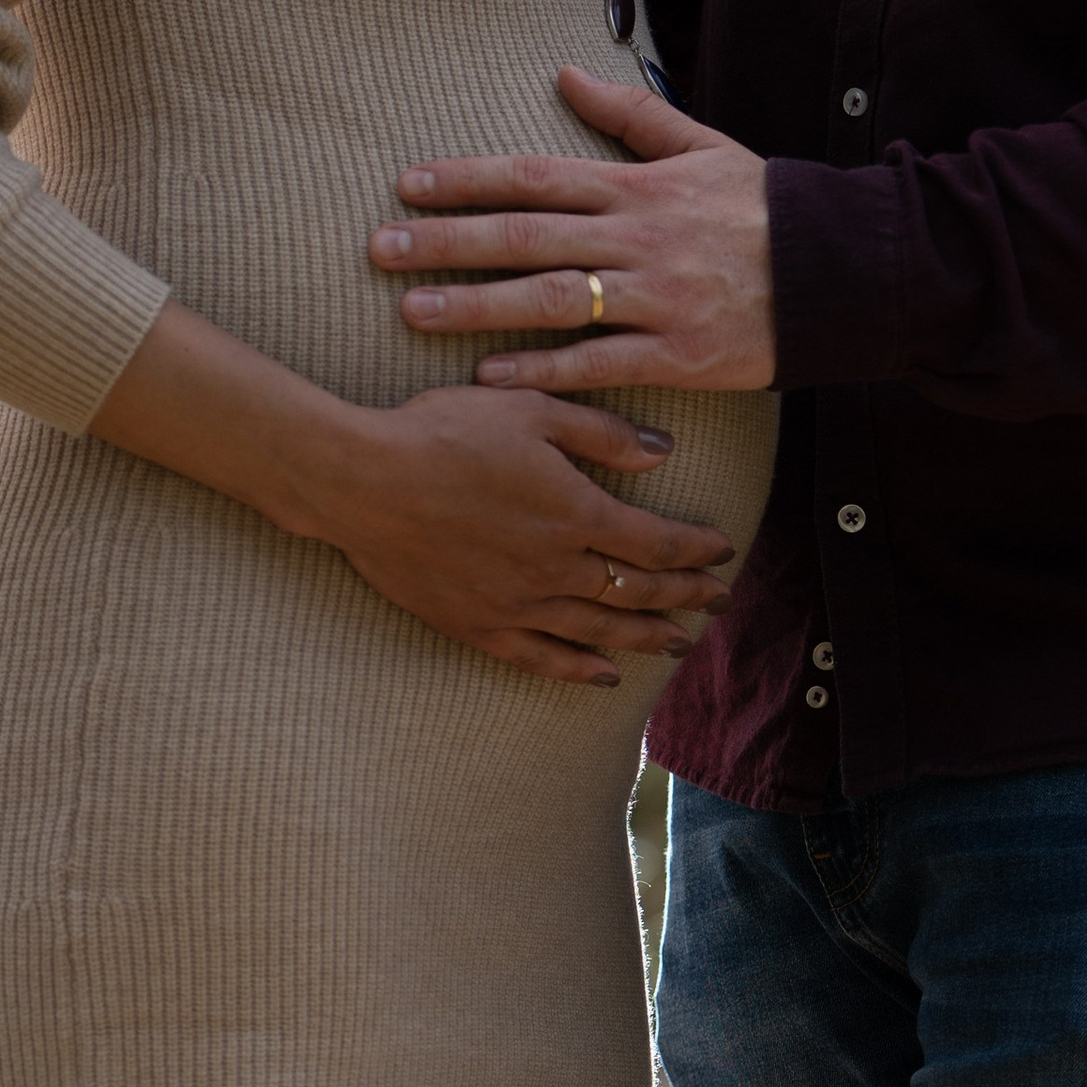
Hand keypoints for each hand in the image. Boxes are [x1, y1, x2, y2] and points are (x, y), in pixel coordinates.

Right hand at [85, 297, 732, 688]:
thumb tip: (665, 452)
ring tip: (679, 644)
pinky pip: (542, 659)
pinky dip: (579, 671)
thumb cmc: (443, 432)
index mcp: (575, 514)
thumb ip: (602, 433)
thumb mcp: (529, 409)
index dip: (697, 551)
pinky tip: (604, 677)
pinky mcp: (477, 626)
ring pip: (600, 634)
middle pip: (639, 594)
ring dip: (646, 639)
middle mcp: (556, 569)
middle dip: (686, 597)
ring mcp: (517, 605)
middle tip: (719, 600)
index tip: (724, 551)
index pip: (657, 544)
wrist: (362, 481)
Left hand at [370, 65, 776, 394]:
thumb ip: (629, 115)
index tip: (407, 185)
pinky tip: (487, 376)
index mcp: (636, 187)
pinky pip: (596, 363)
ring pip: (549, 300)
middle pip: (524, 236)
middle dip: (447, 242)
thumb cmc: (765, 207)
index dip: (466, 180)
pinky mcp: (676, 354)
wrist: (841, 270)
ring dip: (474, 306)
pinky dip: (540, 371)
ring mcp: (654, 298)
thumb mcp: (702, 145)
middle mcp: (636, 238)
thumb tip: (565, 72)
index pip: (533, 177)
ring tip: (411, 311)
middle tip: (380, 249)